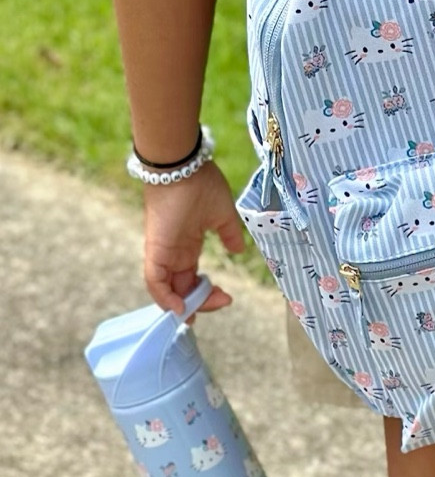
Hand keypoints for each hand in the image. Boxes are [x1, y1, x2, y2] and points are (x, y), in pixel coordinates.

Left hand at [142, 160, 246, 314]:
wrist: (183, 166)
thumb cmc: (202, 184)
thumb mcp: (222, 214)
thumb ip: (229, 234)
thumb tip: (238, 250)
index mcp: (187, 245)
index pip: (192, 279)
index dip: (205, 294)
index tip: (225, 298)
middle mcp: (173, 253)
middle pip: (181, 289)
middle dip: (199, 302)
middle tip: (221, 302)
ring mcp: (162, 252)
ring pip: (167, 290)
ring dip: (184, 304)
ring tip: (201, 309)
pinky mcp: (155, 250)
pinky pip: (154, 281)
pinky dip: (164, 298)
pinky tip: (181, 307)